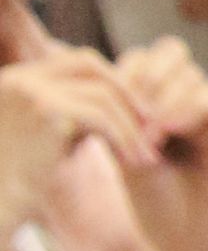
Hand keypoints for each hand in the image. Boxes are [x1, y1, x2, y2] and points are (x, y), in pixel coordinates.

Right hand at [0, 52, 154, 241]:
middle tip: (151, 123)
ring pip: (102, 94)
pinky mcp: (46, 110)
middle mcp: (19, 79)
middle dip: (124, 92)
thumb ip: (71, 113)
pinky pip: (101, 116)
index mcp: (12, 81)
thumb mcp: (43, 139)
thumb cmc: (15, 188)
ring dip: (130, 125)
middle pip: (88, 64)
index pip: (72, 62)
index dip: (107, 81)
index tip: (133, 111)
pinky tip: (132, 159)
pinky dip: (124, 136)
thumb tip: (118, 103)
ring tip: (145, 154)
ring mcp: (31, 91)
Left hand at [117, 37, 207, 250]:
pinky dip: (189, 107)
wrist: (189, 237)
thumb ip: (119, 119)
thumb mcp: (125, 154)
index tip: (108, 103)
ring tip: (147, 135)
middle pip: (170, 51)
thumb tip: (97, 88)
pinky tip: (168, 131)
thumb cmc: (156, 202)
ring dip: (162, 98)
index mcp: (158, 100)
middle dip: (145, 76)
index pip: (144, 58)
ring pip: (190, 72)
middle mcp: (186, 97)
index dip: (126, 72)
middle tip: (130, 111)